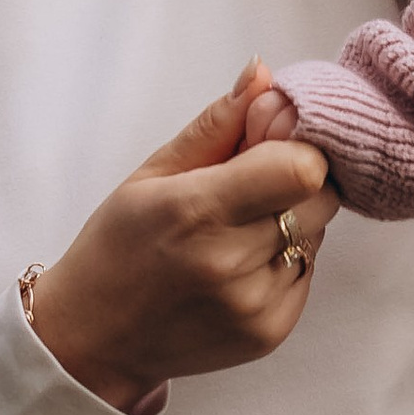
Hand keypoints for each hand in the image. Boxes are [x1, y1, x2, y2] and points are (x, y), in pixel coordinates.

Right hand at [32, 62, 338, 412]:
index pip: (301, 167)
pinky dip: (284, 259)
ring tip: (236, 229)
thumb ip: (217, 124)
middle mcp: (230, 263)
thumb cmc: (117, 247)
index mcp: (196, 212)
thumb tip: (264, 73)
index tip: (270, 143)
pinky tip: (238, 264)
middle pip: (320, 198)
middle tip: (253, 184)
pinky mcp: (270, 333)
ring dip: (291, 220)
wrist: (94, 341)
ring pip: (316, 234)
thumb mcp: (152, 175)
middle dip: (297, 179)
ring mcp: (255, 305)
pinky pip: (306, 273)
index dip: (296, 145)